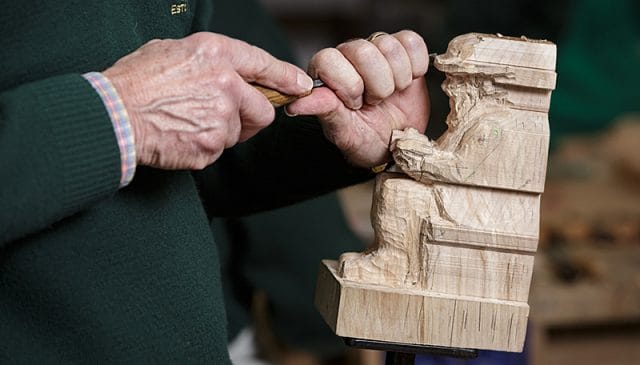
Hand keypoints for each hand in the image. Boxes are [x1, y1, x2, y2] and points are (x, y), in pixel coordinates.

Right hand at [103, 32, 312, 168]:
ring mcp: (220, 117)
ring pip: (238, 133)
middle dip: (250, 117)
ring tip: (188, 122)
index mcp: (215, 54)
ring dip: (221, 132)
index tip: (300, 87)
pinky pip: (218, 150)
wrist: (112, 115)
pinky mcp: (210, 146)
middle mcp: (225, 84)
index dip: (286, 78)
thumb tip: (229, 70)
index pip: (264, 65)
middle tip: (226, 118)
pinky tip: (182, 135)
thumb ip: (208, 59)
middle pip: (262, 110)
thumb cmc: (135, 81)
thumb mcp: (171, 51)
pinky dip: (204, 147)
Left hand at [286, 30, 429, 167]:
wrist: (396, 144)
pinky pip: (412, 42)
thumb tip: (294, 105)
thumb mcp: (343, 132)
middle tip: (374, 102)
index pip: (329, 60)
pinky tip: (406, 83)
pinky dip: (415, 67)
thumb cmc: (364, 139)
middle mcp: (348, 55)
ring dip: (396, 80)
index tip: (355, 106)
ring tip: (390, 95)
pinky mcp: (404, 49)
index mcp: (326, 72)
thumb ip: (323, 111)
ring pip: (389, 47)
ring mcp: (377, 49)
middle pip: (363, 51)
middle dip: (375, 86)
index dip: (348, 86)